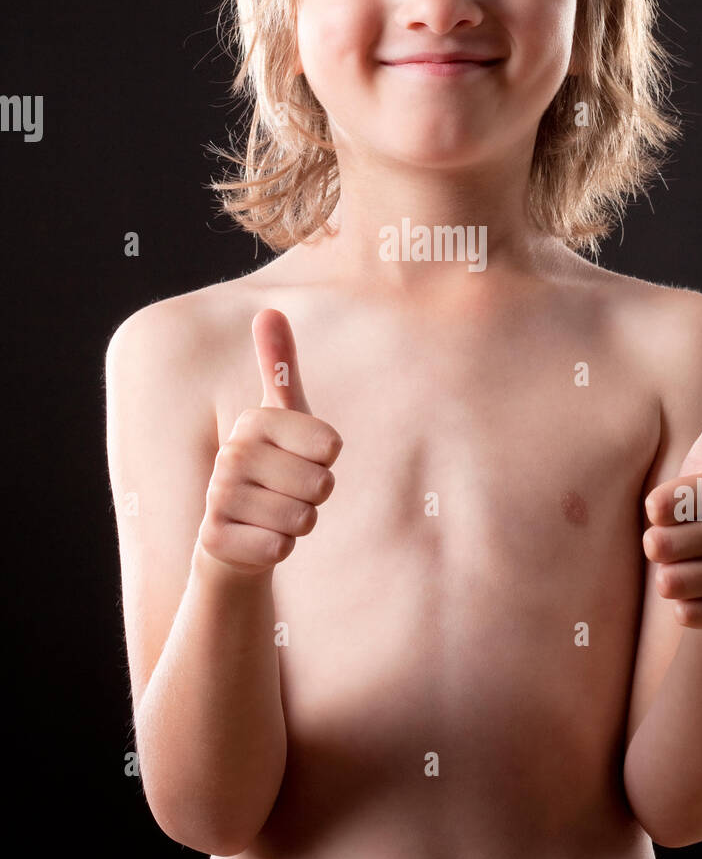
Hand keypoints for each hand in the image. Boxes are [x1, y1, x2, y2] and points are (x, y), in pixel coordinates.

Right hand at [198, 308, 342, 575]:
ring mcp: (218, 498)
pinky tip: (258, 540)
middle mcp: (230, 455)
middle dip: (315, 497)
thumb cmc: (271, 470)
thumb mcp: (284, 419)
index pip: (331, 446)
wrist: (231, 536)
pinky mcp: (214, 541)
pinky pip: (279, 549)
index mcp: (253, 422)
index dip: (326, 462)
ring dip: (298, 524)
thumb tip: (268, 309)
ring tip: (273, 516)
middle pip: (320, 484)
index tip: (301, 460)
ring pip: (302, 519)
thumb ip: (280, 368)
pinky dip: (278, 550)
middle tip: (286, 493)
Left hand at [642, 367, 701, 629]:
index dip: (672, 502)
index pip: (699, 492)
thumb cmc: (697, 505)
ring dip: (670, 578)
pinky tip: (685, 602)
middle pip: (690, 540)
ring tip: (666, 574)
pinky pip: (701, 615)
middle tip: (654, 544)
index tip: (651, 507)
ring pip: (691, 580)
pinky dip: (686, 611)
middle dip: (664, 544)